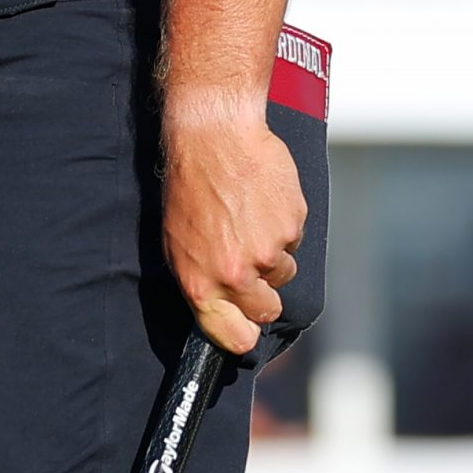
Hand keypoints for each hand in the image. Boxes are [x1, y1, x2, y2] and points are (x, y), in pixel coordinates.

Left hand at [162, 105, 306, 354]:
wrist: (213, 134)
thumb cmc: (189, 185)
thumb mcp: (178, 240)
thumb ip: (202, 281)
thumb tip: (223, 315)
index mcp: (201, 282)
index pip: (232, 337)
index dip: (242, 336)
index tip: (245, 331)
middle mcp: (236, 273)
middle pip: (266, 311)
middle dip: (263, 295)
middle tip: (250, 264)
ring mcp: (268, 251)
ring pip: (283, 273)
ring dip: (273, 255)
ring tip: (249, 219)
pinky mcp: (293, 226)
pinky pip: (294, 240)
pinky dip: (283, 225)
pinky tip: (262, 201)